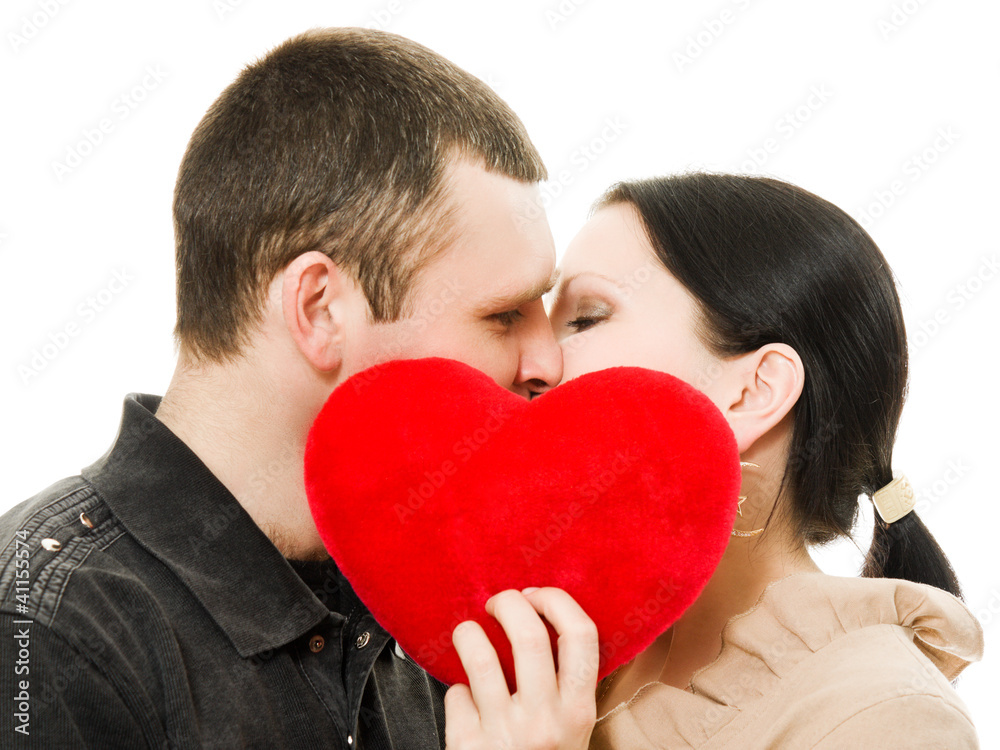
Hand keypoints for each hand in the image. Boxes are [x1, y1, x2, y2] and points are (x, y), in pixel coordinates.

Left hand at [444, 587, 598, 749]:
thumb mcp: (571, 729)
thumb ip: (563, 684)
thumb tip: (540, 617)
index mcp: (578, 712)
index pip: (581, 635)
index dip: (555, 601)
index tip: (535, 594)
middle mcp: (545, 721)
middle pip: (528, 634)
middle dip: (508, 603)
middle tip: (496, 603)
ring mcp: (504, 734)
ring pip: (479, 654)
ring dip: (468, 633)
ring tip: (468, 634)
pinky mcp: (467, 745)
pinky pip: (455, 694)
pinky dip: (456, 691)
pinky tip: (464, 702)